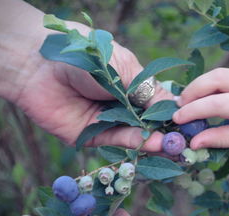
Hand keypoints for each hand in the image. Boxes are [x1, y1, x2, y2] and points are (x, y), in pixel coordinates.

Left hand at [13, 25, 171, 150]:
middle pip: (148, 122)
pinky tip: (152, 142)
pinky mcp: (91, 135)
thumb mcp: (124, 69)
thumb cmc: (85, 57)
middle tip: (184, 142)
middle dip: (166, 132)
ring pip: (135, 134)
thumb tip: (176, 106)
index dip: (172, 114)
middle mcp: (120, 104)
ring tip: (172, 145)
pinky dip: (135, 142)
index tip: (190, 124)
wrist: (39, 64)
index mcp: (130, 84)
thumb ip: (148, 91)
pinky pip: (116, 139)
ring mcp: (106, 121)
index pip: (157, 103)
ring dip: (154, 140)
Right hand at [173, 68, 228, 152]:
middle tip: (179, 105)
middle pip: (216, 77)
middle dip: (193, 90)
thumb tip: (193, 142)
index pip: (218, 103)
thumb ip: (221, 139)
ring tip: (187, 102)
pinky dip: (212, 84)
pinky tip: (205, 96)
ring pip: (220, 72)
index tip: (177, 118)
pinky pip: (228, 74)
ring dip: (200, 85)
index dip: (194, 110)